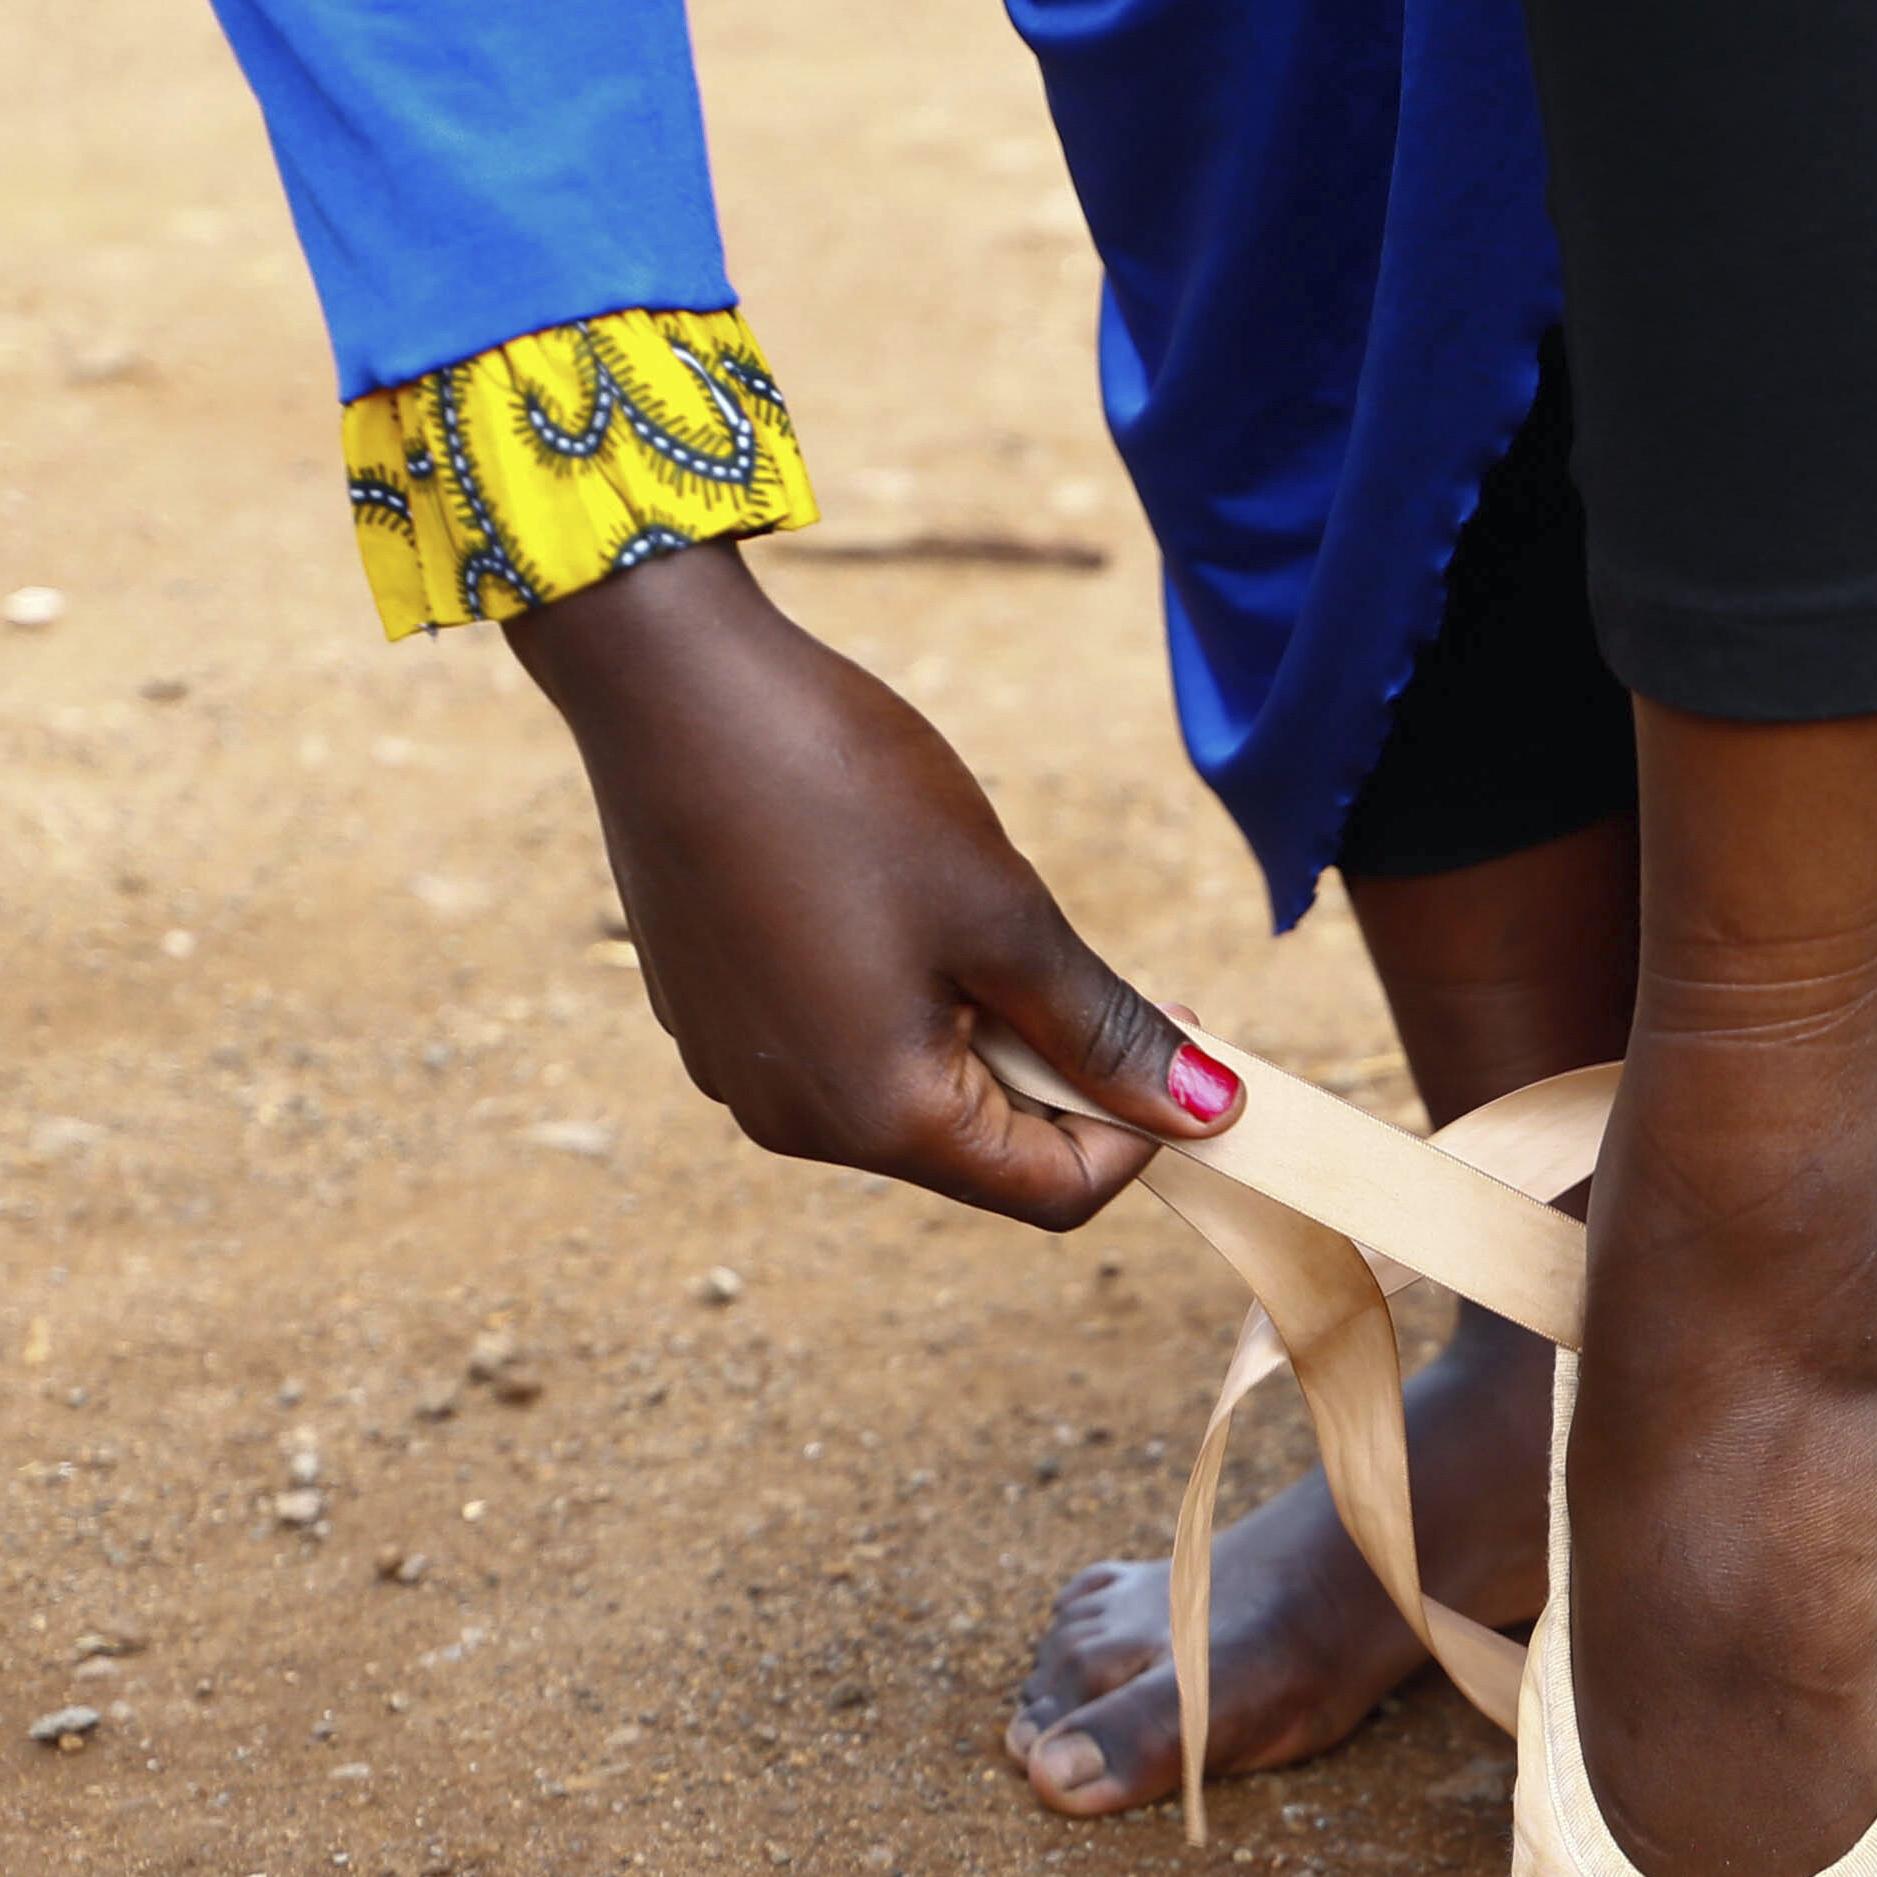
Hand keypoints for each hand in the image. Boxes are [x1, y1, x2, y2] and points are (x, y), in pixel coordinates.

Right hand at [500, 541, 1223, 1224]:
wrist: (668, 683)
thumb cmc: (842, 789)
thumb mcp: (1006, 914)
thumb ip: (1105, 1029)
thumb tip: (1208, 1111)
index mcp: (878, 1120)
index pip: (1052, 1193)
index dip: (1140, 1131)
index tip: (1182, 1027)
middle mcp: (796, 1126)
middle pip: (980, 1151)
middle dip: (1057, 1074)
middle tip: (1086, 960)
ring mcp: (739, 1075)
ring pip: (908, 1095)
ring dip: (978, 1034)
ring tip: (972, 916)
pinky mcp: (708, 1018)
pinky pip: (838, 1046)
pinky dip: (897, 1003)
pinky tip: (886, 899)